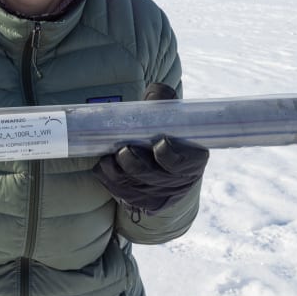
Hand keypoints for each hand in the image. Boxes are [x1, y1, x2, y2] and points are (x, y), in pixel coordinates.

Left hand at [92, 84, 207, 211]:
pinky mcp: (142, 202)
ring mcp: (160, 195)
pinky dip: (111, 182)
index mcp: (192, 160)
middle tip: (124, 150)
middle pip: (155, 178)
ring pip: (136, 189)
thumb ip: (164, 102)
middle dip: (136, 165)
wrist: (162, 156)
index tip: (160, 142)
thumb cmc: (167, 131)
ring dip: (119, 174)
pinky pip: (124, 195)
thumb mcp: (171, 115)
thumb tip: (156, 93)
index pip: (183, 164)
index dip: (170, 157)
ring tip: (109, 158)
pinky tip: (104, 167)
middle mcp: (178, 182)